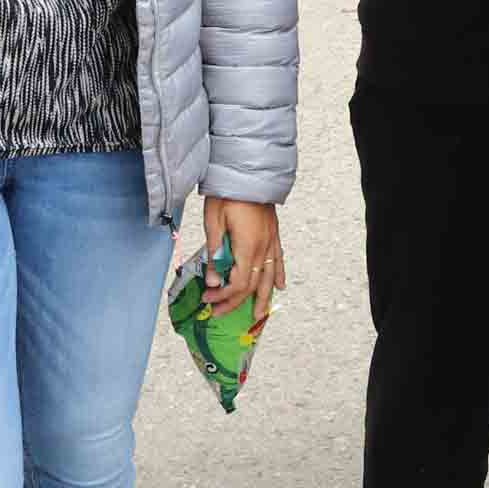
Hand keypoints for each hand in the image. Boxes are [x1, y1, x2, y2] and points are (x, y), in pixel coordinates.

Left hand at [200, 197, 284, 329]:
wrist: (248, 172)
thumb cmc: (228, 194)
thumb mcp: (214, 223)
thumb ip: (215, 253)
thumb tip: (213, 280)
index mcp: (248, 246)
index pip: (238, 282)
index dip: (223, 295)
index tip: (208, 298)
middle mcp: (264, 247)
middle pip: (253, 284)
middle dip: (236, 301)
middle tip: (220, 312)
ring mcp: (271, 241)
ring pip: (270, 277)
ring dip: (264, 298)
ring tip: (260, 315)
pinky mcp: (273, 234)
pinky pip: (279, 260)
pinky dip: (279, 275)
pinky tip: (280, 286)